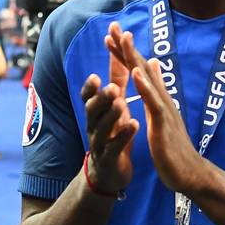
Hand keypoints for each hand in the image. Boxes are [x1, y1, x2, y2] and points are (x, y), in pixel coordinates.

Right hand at [78, 43, 138, 196]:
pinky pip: (115, 146)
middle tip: (109, 86)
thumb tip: (117, 50)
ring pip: (102, 127)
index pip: (88, 96)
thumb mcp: (113, 105)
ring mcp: (100, 143)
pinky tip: (135, 125)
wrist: (109, 173)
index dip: (90, 86)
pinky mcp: (109, 158)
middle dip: (100, 98)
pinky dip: (124, 136)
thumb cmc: (113, 133)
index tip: (97, 74)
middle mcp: (94, 125)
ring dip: (112, 114)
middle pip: (92, 110)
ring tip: (121, 103)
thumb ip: (116, 79)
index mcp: (96, 112)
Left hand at [105, 21, 211, 194]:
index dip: (126, 52)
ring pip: (148, 80)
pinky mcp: (163, 124)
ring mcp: (164, 110)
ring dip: (135, 59)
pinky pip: (153, 103)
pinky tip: (136, 73)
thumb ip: (158, 90)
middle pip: (143, 67)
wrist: (189, 173)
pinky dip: (145, 86)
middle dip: (128, 47)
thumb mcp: (162, 115)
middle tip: (114, 26)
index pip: (140, 70)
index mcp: (158, 98)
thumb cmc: (174, 147)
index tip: (113, 33)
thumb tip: (156, 66)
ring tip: (124, 40)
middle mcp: (162, 99)